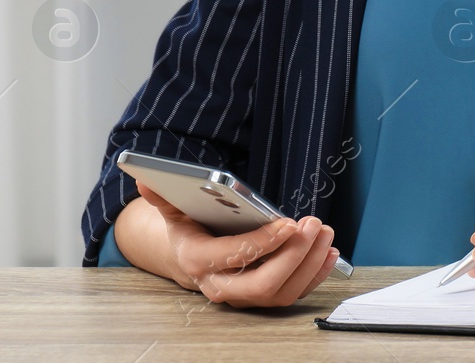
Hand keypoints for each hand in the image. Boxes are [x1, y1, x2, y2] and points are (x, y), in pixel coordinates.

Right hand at [135, 182, 340, 307]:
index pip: (233, 257)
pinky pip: (294, 293)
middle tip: (313, 225)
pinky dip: (316, 274)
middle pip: (263, 284)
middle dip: (293, 256)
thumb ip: (164, 195)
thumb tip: (145, 177)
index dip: (262, 243)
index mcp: (199, 262)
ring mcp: (244, 296)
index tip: (287, 223)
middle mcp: (222, 286)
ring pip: (283, 292)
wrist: (192, 258)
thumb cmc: (190, 230)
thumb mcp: (174, 210)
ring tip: (325, 232)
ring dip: (310, 263)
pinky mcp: (264, 297)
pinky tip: (328, 252)